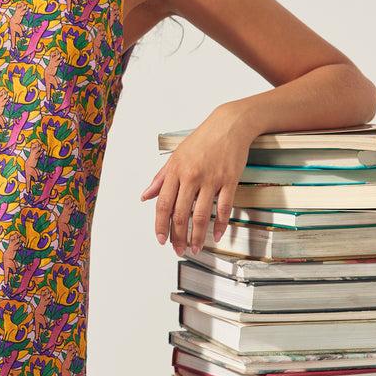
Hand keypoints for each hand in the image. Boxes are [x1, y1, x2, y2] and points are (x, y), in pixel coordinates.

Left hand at [140, 106, 254, 254]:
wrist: (229, 125)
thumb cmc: (202, 140)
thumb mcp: (175, 156)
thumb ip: (160, 178)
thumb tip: (145, 196)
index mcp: (175, 171)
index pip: (163, 204)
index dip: (160, 225)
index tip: (160, 239)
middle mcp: (191, 176)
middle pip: (181, 214)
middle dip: (177, 236)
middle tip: (178, 250)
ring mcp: (211, 179)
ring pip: (201, 215)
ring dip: (197, 236)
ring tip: (194, 248)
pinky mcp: (229, 180)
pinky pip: (224, 208)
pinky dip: (220, 225)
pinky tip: (216, 236)